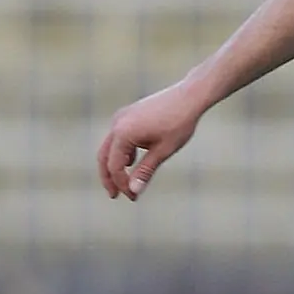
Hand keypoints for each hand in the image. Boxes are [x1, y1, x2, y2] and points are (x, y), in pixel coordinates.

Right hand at [97, 81, 203, 200]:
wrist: (188, 97)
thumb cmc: (179, 123)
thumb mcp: (163, 151)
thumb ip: (145, 171)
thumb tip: (134, 191)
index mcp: (123, 133)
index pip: (115, 166)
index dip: (122, 184)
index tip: (133, 197)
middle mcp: (117, 123)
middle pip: (104, 157)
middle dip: (109, 177)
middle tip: (115, 196)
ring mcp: (121, 117)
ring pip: (110, 147)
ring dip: (115, 165)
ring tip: (125, 182)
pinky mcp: (127, 114)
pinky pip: (118, 137)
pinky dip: (122, 152)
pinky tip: (133, 161)